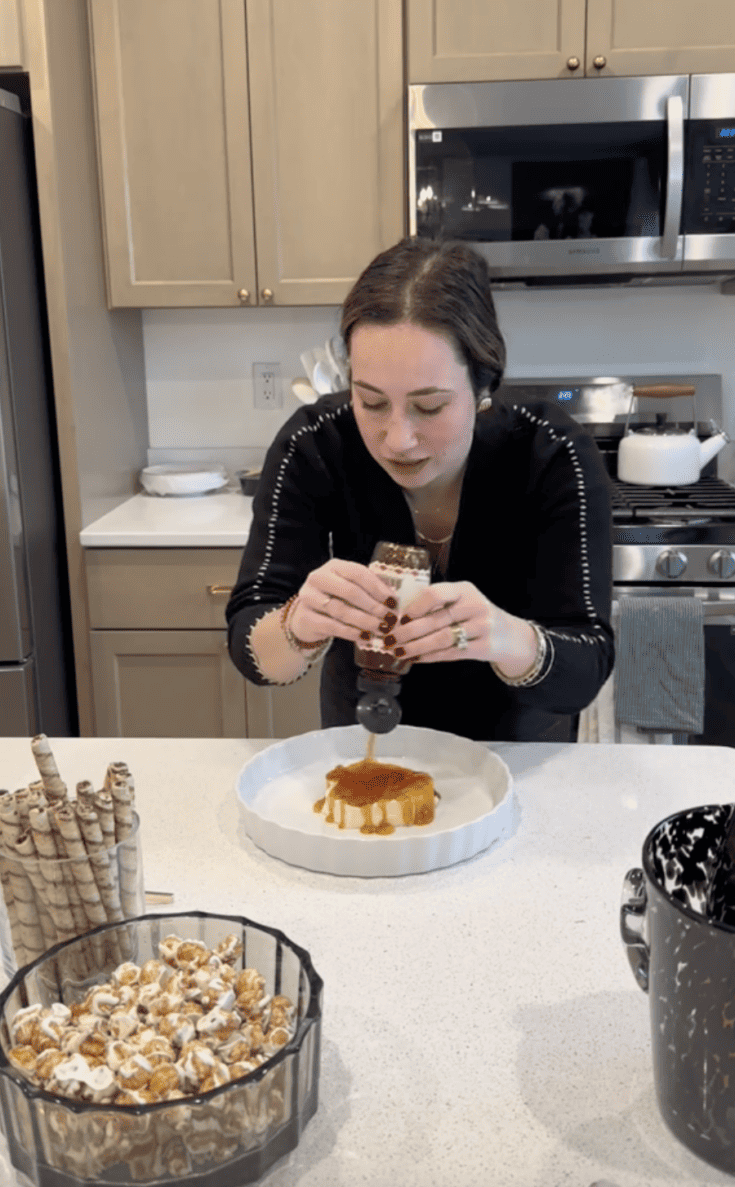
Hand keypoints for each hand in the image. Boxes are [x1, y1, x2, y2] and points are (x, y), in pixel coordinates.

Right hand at [288, 559, 395, 644]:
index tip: (392, 601)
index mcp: (334, 566)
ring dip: (364, 621)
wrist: (305, 617)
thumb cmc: (334, 600)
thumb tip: (393, 600)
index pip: (358, 573)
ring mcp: (309, 597)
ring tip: (380, 628)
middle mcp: (318, 578)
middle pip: (350, 591)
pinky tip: (364, 636)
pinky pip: (332, 626)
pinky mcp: (305, 617)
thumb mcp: (350, 588)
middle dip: (373, 606)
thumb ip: (369, 590)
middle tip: (388, 617)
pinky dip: (351, 632)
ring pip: (341, 610)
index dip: (377, 588)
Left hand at [390, 581, 536, 669]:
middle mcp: (475, 606)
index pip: (436, 594)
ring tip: (398, 651)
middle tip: (390, 639)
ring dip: (416, 647)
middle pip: (435, 620)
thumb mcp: (462, 601)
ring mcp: (481, 627)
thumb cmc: (476, 615)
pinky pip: (451, 653)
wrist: (511, 635)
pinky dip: (430, 656)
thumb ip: (438, 604)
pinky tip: (416, 659)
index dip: (415, 607)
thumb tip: (400, 615)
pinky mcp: (484, 647)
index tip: (399, 618)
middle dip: (408, 632)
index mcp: (465, 590)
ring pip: (441, 639)